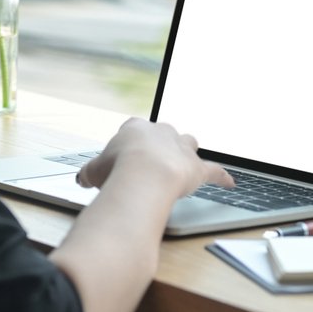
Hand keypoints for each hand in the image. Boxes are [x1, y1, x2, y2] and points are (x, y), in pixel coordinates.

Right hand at [77, 117, 233, 200]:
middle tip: (155, 158)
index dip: (132, 142)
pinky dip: (223, 178)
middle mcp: (161, 132)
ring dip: (188, 153)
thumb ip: (90, 173)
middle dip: (162, 144)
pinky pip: (214, 171)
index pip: (134, 128)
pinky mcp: (197, 168)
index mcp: (135, 128)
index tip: (128, 151)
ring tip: (187, 162)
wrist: (143, 174)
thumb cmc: (117, 169)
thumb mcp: (93, 170)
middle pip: (165, 133)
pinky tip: (230, 183)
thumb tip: (82, 179)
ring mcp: (181, 149)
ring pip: (190, 144)